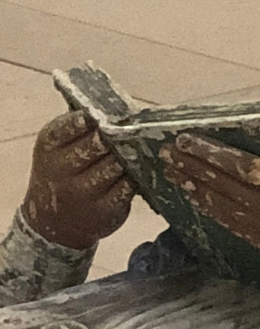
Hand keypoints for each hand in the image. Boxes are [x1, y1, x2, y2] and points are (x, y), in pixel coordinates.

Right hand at [22, 111, 134, 249]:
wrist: (54, 221)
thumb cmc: (63, 174)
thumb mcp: (58, 151)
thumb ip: (77, 131)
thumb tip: (110, 107)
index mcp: (49, 148)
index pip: (65, 129)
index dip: (83, 120)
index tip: (97, 116)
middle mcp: (62, 170)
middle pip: (92, 147)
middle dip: (111, 137)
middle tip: (127, 129)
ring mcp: (83, 191)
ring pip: (112, 167)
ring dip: (127, 157)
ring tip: (139, 147)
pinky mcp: (105, 209)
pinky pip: (125, 188)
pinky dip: (134, 178)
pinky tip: (141, 170)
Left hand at [159, 104, 259, 326]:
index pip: (251, 175)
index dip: (216, 157)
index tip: (187, 141)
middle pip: (233, 196)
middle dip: (198, 174)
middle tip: (166, 155)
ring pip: (237, 219)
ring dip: (205, 198)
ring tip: (178, 180)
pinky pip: (251, 236)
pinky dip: (227, 220)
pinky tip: (213, 212)